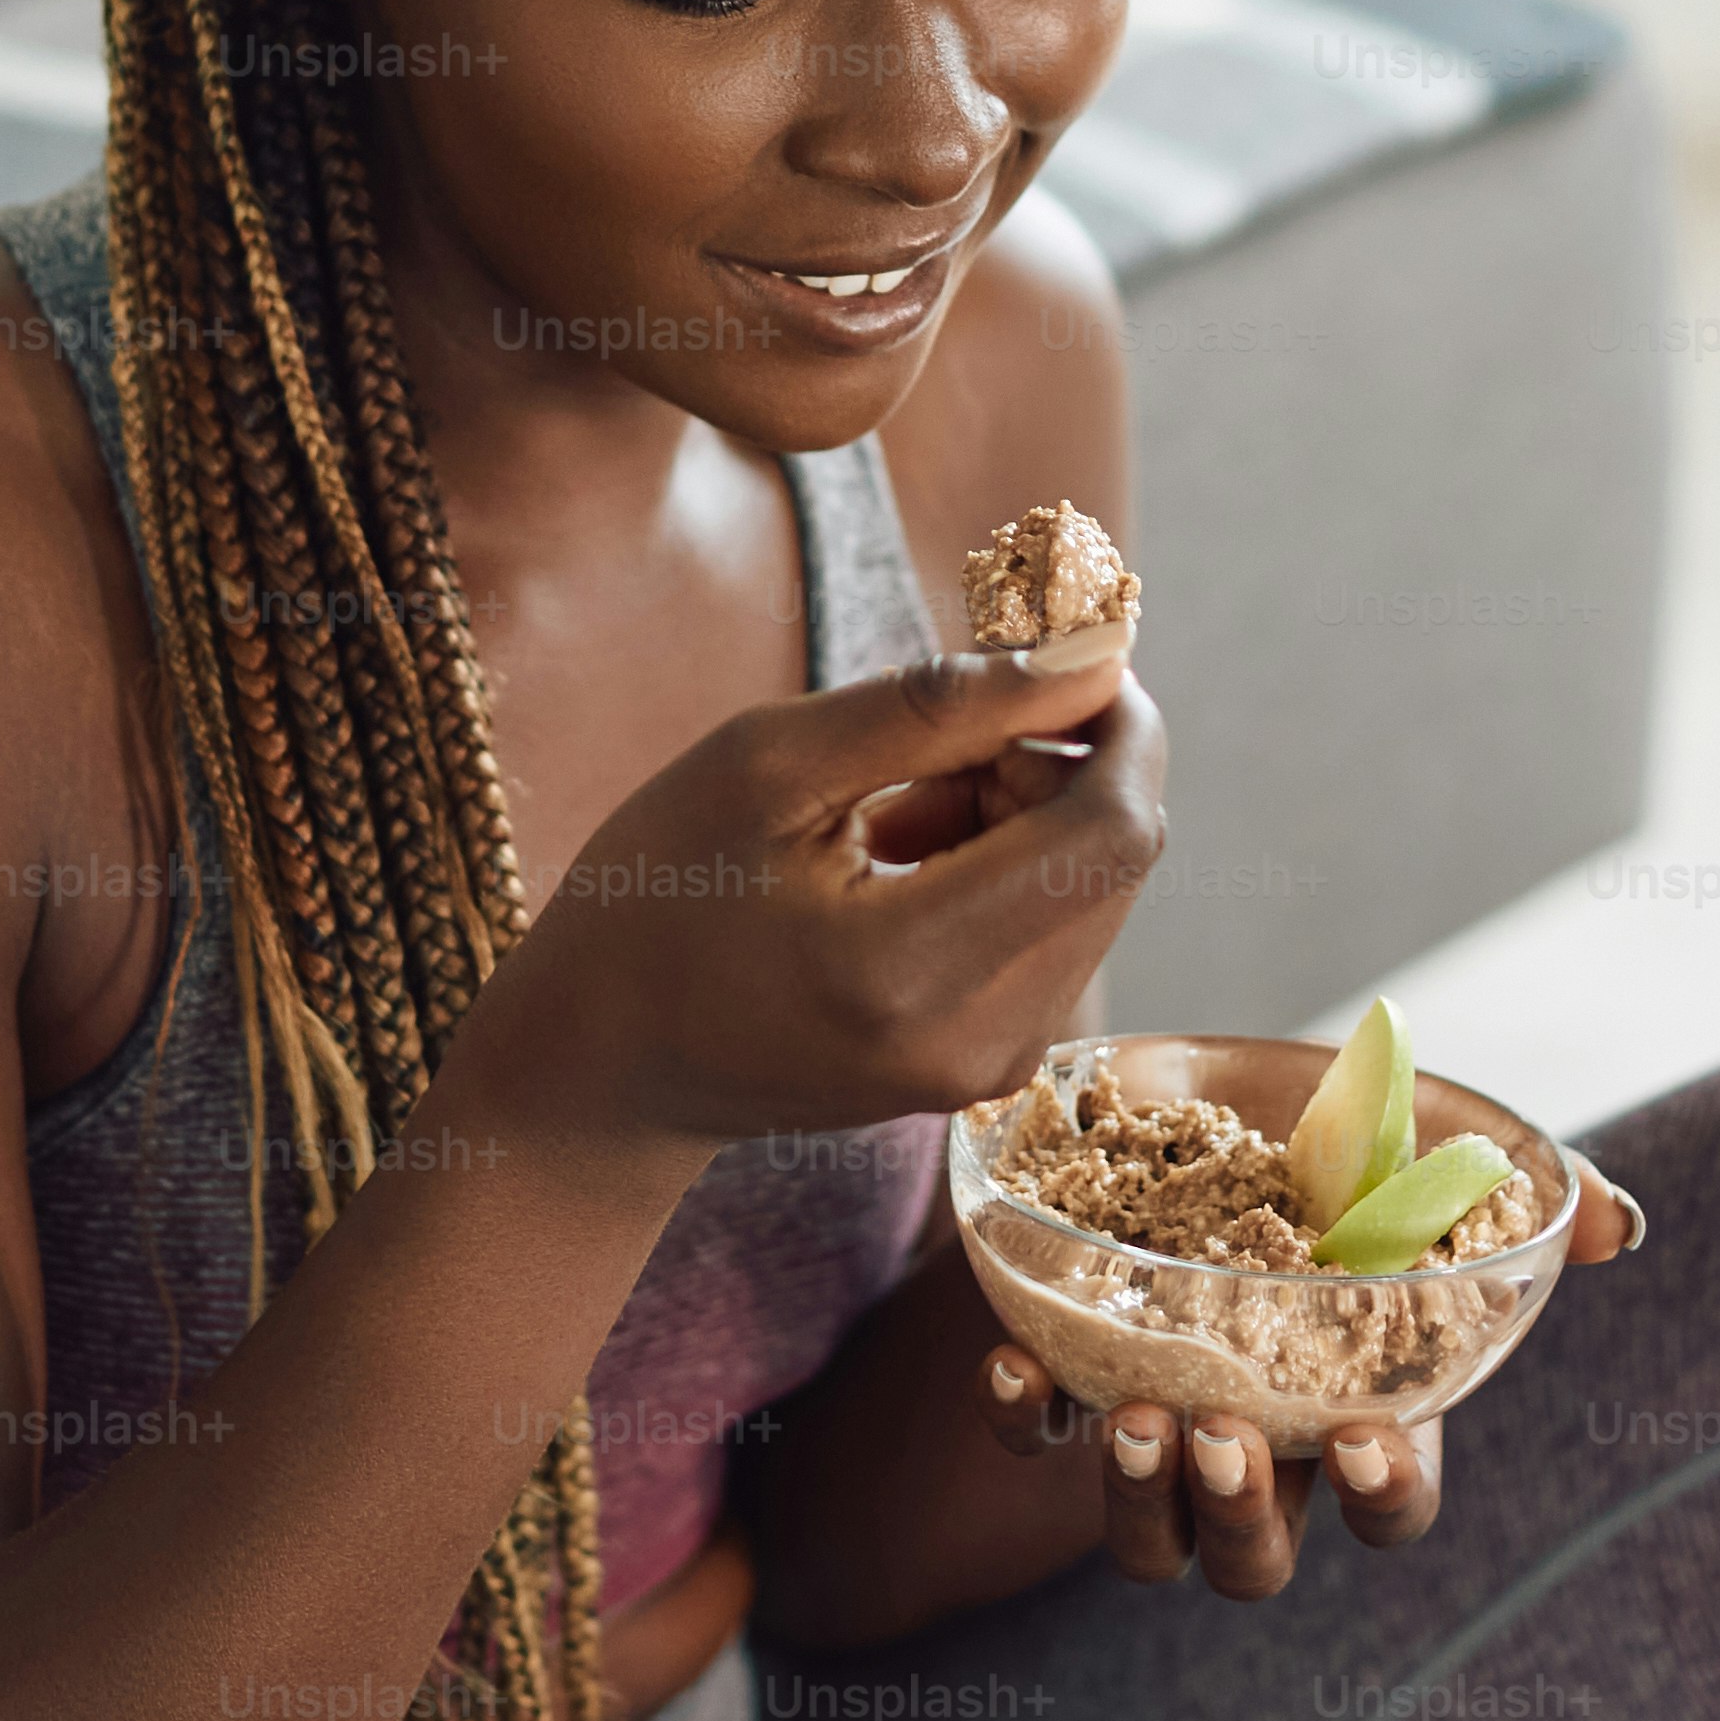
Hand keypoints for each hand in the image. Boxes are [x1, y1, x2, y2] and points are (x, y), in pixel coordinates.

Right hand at [456, 629, 1164, 1155]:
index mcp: (907, 967)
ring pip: (1094, 887)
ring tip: (887, 812)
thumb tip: (1096, 655)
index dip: (1117, 723)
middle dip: (1053, 762)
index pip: (1110, 831)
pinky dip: (1004, 868)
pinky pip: (1056, 931)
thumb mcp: (768, 765)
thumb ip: (943, 707)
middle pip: (1114, 855)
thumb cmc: (656, 898)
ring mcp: (990, 1069)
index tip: (1060, 651)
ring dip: (1025, 815)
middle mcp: (974, 1041)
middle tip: (925, 739)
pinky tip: (898, 862)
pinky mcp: (991, 1068)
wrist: (603, 1066)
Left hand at [965, 1143, 1642, 1596]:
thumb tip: (1616, 1225)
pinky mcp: (1069, 1370)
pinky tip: (1012, 1359)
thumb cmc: (1348, 1136)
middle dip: (1241, 1520)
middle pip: (1255, 1562)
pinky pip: (1035, 1437)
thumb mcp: (1440, 1147)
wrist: (1206, 1080)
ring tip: (1134, 1420)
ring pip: (1147, 1541)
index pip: (1389, 1509)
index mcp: (1361, 1410)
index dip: (1381, 1499)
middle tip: (1224, 1437)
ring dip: (1139, 1503)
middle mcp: (1263, 1444)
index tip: (1359, 1440)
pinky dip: (1020, 1415)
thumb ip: (1535, 1191)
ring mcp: (1161, 1421)